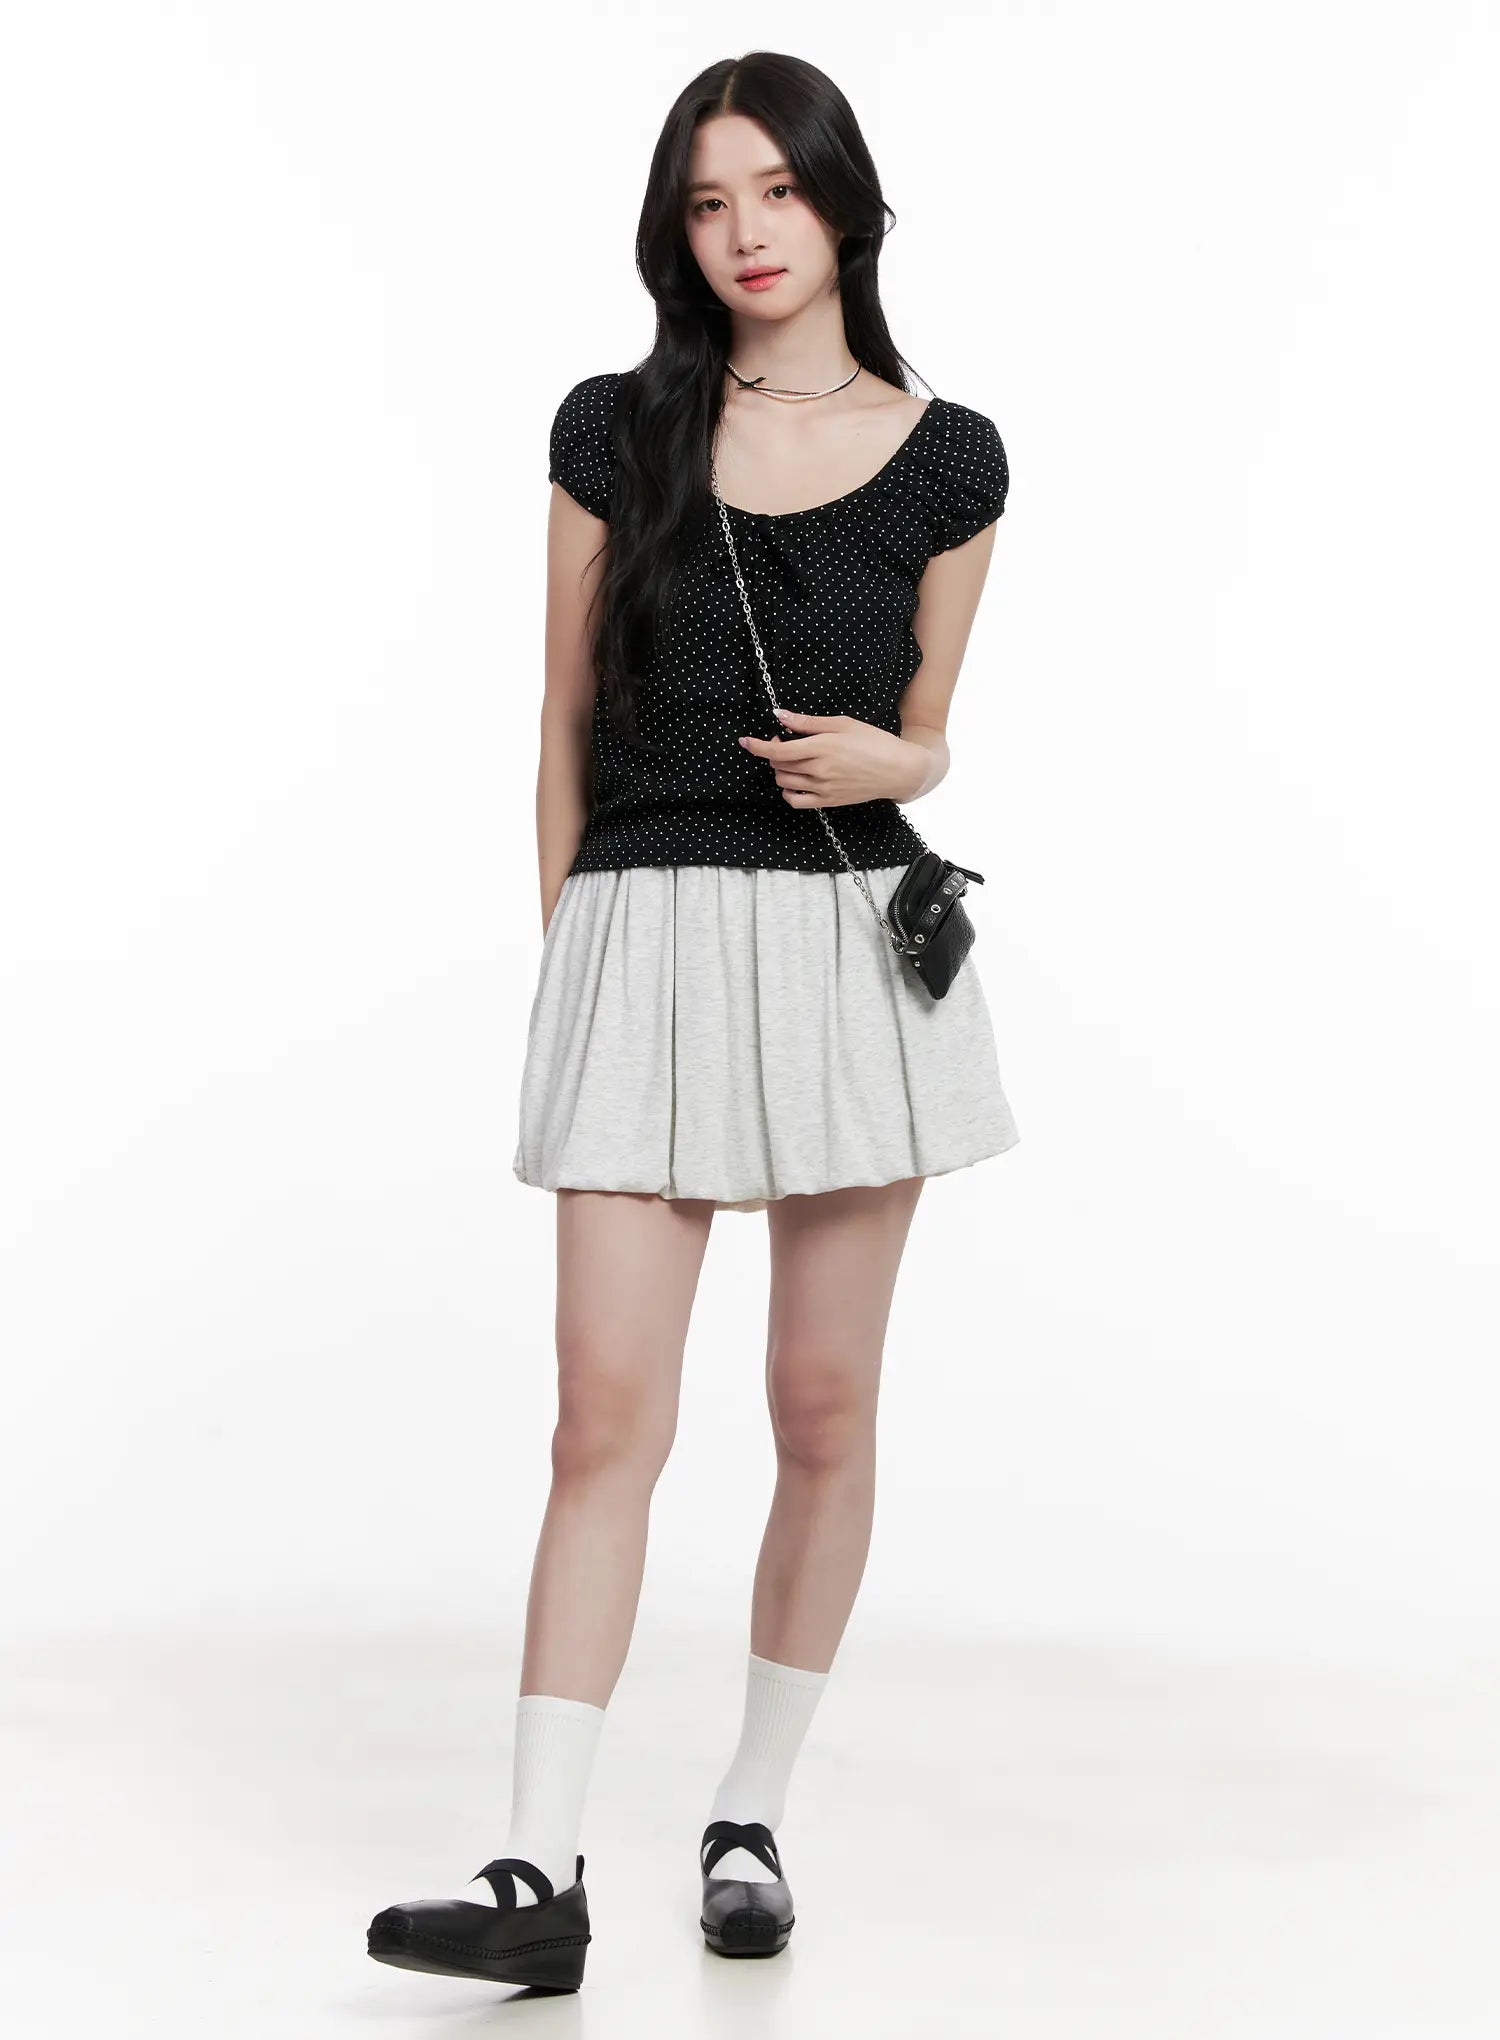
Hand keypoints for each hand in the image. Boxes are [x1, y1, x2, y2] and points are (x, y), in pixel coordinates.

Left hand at [737, 709, 926, 807]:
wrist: (898, 769)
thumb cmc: (874, 742)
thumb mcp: (842, 723)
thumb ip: (808, 722)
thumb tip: (780, 716)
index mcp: (822, 747)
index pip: (778, 751)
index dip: (757, 746)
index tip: (746, 741)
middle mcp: (819, 770)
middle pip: (779, 766)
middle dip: (773, 753)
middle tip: (785, 741)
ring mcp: (823, 788)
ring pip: (784, 783)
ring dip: (780, 770)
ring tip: (793, 759)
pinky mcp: (828, 801)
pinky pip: (796, 801)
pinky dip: (788, 792)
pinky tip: (795, 781)